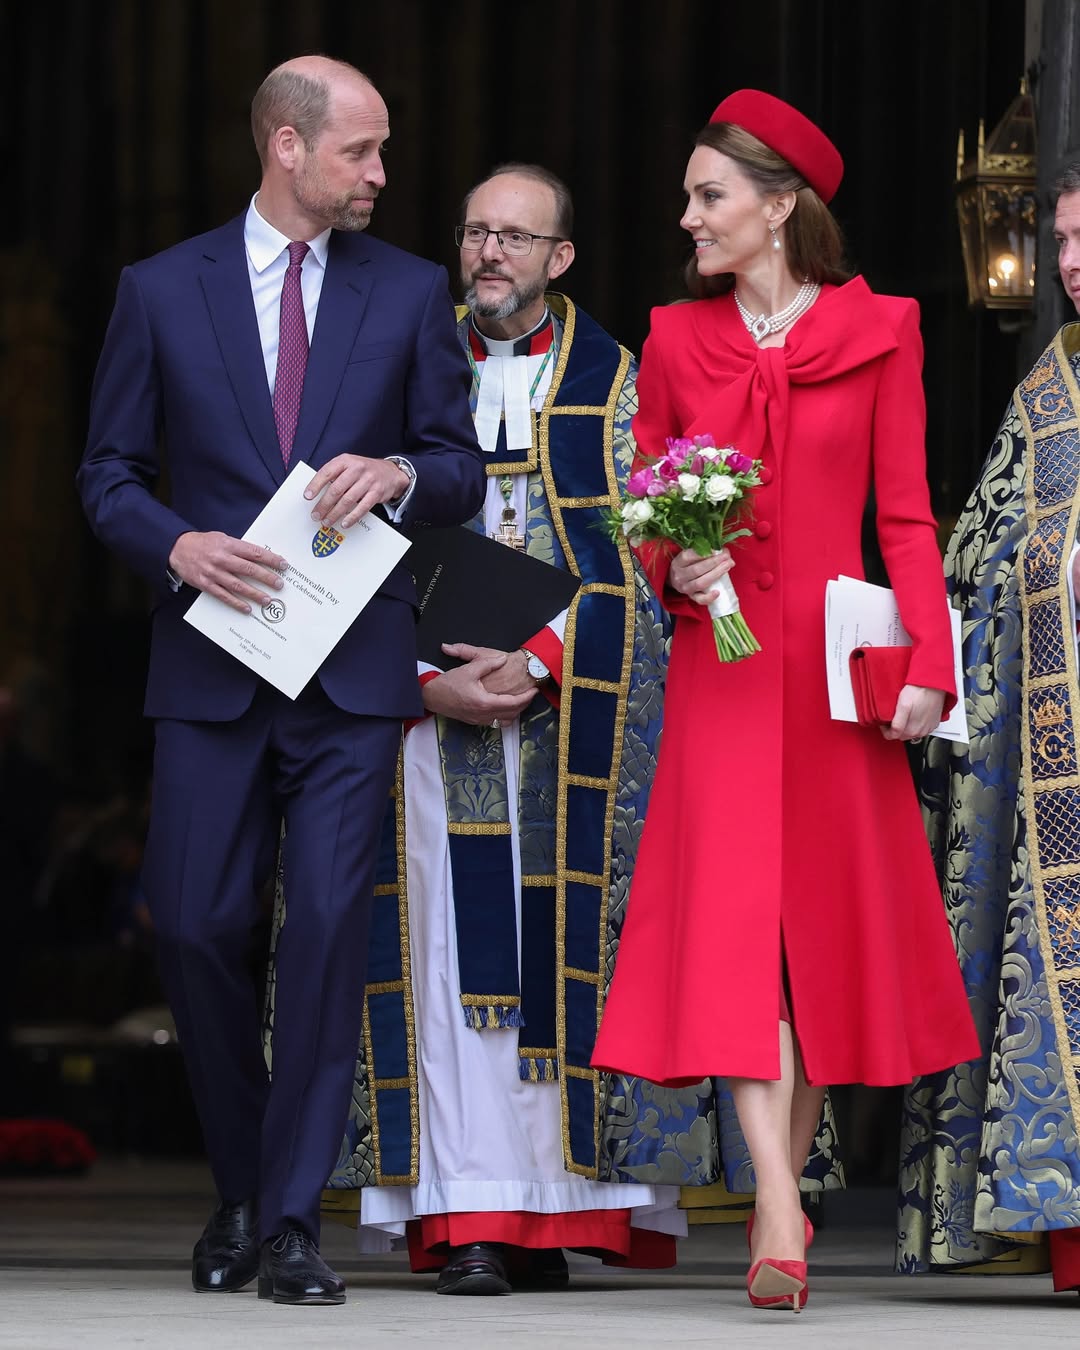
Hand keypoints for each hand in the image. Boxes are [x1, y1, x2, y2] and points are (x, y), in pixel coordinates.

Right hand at [168, 531, 286, 612]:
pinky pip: (223, 596)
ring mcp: (213, 573)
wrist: (178, 548)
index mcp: (228, 545)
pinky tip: (247, 608)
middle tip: (279, 585)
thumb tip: (261, 558)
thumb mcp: (222, 539)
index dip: (270, 559)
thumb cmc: (204, 543)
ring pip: (238, 585)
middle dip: (266, 578)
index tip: (283, 565)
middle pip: (248, 570)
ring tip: (267, 600)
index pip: (254, 552)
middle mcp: (221, 558)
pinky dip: (236, 603)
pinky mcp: (205, 584)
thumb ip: (239, 548)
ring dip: (254, 594)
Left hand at [304, 455, 409, 527]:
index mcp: (345, 460)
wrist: (390, 472)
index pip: (327, 472)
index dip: (315, 485)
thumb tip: (317, 494)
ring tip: (327, 521)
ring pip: (348, 500)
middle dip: (324, 504)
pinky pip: (362, 507)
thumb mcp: (348, 466)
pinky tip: (345, 523)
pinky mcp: (376, 492)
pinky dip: (352, 517)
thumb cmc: (364, 471)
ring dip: (335, 513)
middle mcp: (357, 468)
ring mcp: (368, 480)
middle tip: (316, 515)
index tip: (307, 496)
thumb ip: (334, 476)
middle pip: (336, 489)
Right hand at [422, 648, 536, 725]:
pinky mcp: (475, 721)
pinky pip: (496, 722)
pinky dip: (505, 716)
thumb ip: (488, 663)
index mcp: (485, 702)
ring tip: (521, 701)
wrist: (431, 697)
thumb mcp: (469, 669)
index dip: (526, 697)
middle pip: (512, 714)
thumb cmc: (448, 684)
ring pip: (505, 721)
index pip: (512, 703)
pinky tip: (506, 707)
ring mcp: (479, 720)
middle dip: (524, 705)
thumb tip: (502, 659)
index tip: (534, 690)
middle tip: (531, 694)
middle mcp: (484, 715)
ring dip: (515, 712)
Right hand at [668, 547, 733, 604]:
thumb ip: (701, 551)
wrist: (677, 579)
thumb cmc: (687, 564)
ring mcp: (685, 588)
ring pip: (700, 583)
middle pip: (697, 570)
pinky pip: (700, 600)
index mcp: (677, 563)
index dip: (703, 553)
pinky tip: (718, 592)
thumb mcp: (689, 555)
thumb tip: (721, 549)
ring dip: (716, 574)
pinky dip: (709, 597)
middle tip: (727, 556)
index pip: (688, 557)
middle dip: (714, 562)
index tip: (716, 549)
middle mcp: (679, 576)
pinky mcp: (691, 597)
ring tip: (728, 566)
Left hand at [881, 684, 945, 740]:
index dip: (885, 729)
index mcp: (911, 730)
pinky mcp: (933, 723)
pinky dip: (916, 724)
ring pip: (911, 733)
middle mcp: (920, 732)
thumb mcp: (902, 706)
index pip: (892, 736)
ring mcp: (927, 728)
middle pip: (901, 735)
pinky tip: (914, 714)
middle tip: (893, 717)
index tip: (883, 722)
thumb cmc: (919, 691)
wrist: (934, 685)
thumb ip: (897, 723)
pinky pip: (921, 728)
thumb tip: (891, 732)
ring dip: (906, 727)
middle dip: (895, 729)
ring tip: (904, 715)